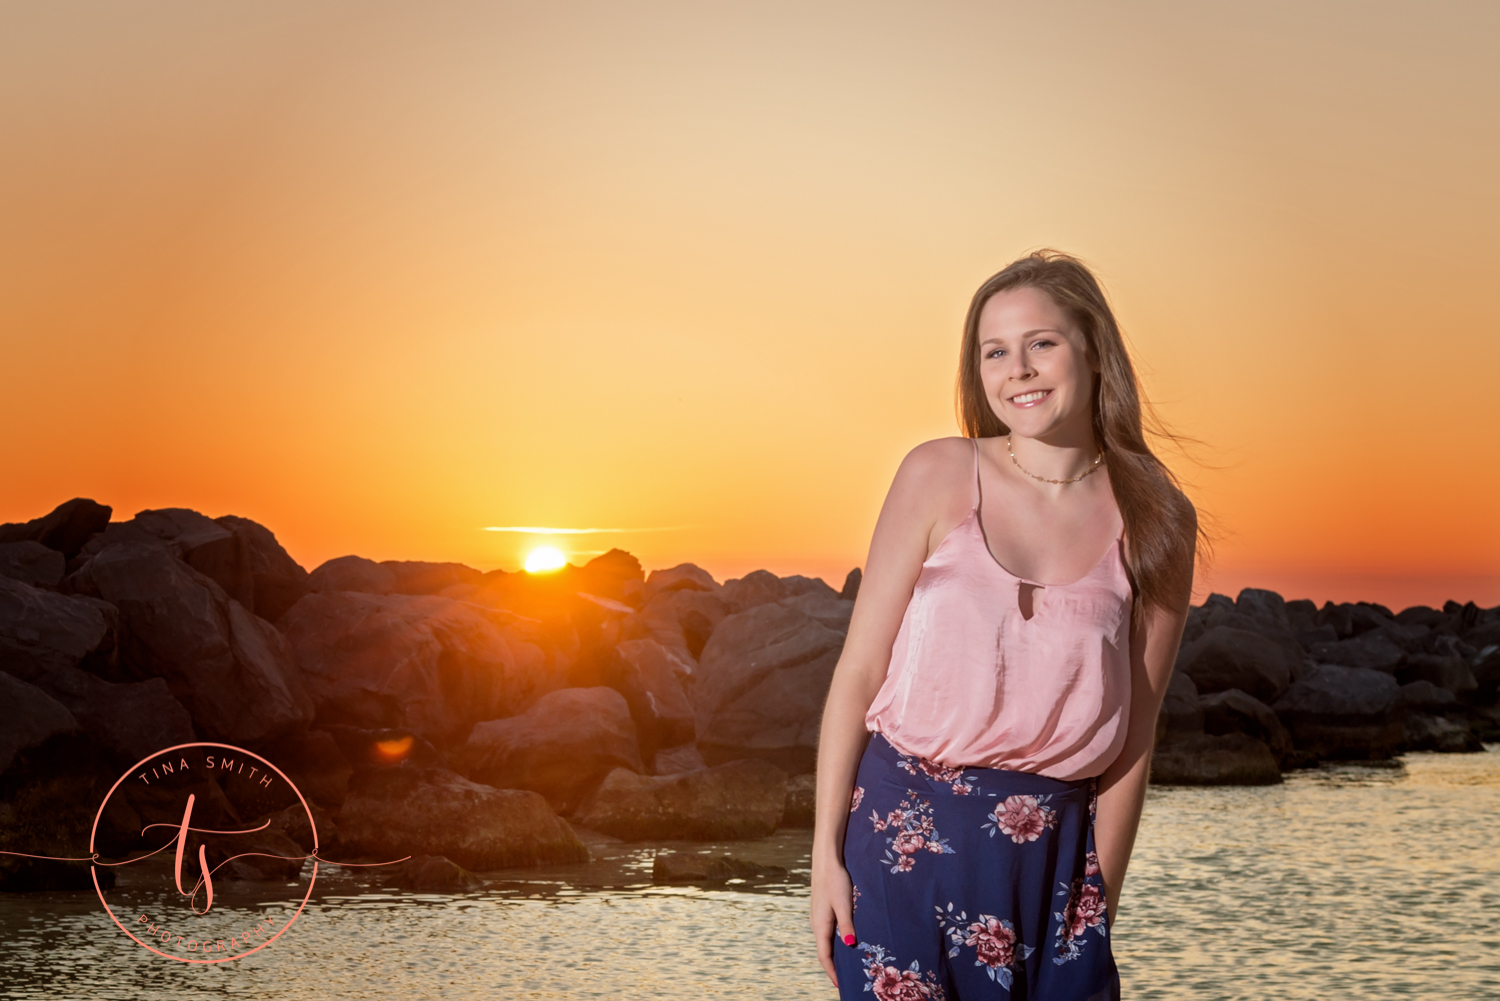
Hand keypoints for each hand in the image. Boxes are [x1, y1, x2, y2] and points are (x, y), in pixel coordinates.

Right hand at [810, 849, 856, 987]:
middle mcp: (817, 924)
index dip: (832, 972)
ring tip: (846, 965)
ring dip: (834, 955)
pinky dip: (834, 943)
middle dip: (833, 967)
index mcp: (820, 925)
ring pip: (825, 942)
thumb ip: (846, 926)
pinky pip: (827, 933)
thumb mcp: (844, 904)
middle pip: (824, 951)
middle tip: (845, 979)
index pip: (824, 956)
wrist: (826, 860)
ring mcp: (819, 917)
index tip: (841, 985)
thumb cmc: (836, 881)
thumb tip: (849, 946)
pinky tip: (844, 942)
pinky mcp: (823, 910)